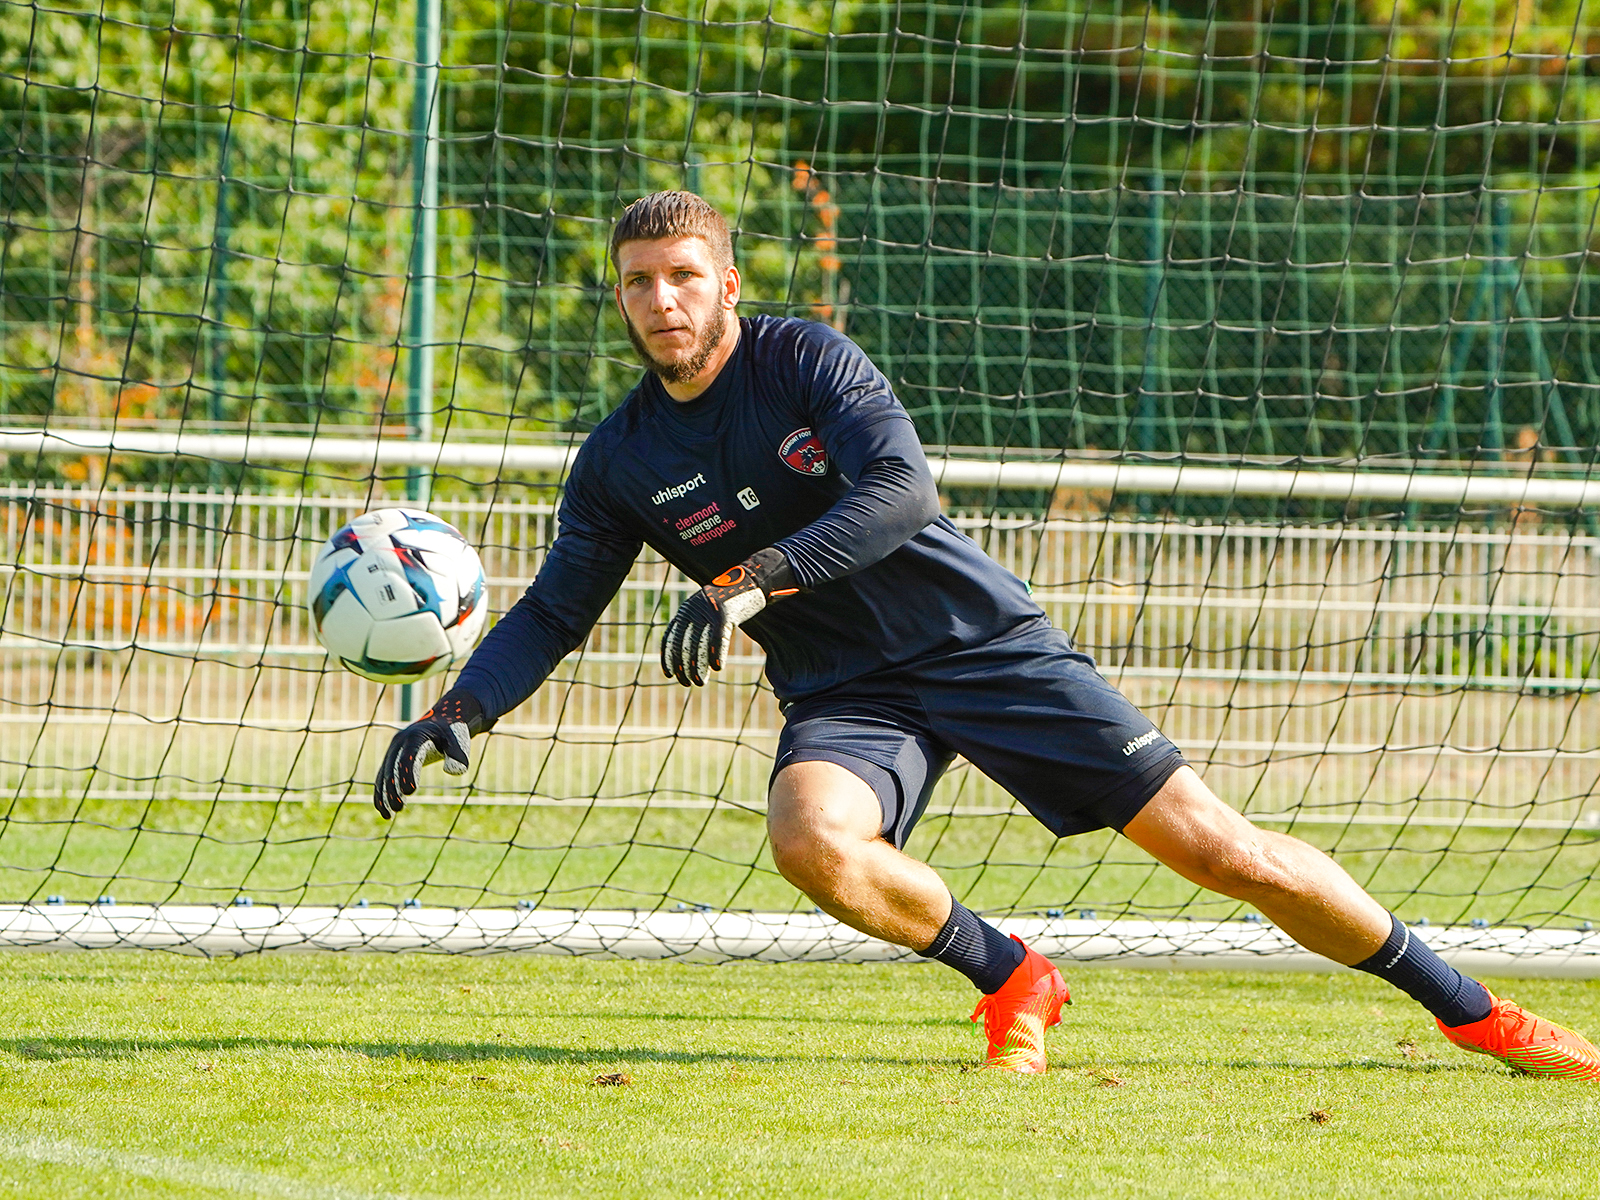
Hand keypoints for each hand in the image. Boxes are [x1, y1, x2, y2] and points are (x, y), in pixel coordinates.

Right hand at [374, 688, 492, 818]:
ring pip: (384, 775)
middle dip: (393, 788)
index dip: (408, 773)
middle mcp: (399, 743)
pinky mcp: (392, 760)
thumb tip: (453, 771)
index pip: (409, 756)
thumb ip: (457, 753)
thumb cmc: (451, 731)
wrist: (441, 720)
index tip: (410, 791)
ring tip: (388, 815)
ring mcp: (393, 751)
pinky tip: (384, 811)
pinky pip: (383, 777)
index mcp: (416, 736)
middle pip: (393, 767)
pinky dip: (381, 793)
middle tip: (399, 808)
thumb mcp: (458, 738)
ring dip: (384, 794)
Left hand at [661, 548, 799, 686]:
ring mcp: (709, 612)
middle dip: (683, 667)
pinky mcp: (726, 614)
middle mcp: (694, 611)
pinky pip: (718, 639)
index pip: (671, 638)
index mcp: (686, 611)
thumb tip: (690, 653)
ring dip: (698, 667)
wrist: (749, 582)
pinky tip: (717, 667)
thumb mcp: (707, 611)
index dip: (668, 658)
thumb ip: (697, 626)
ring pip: (699, 645)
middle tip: (687, 683)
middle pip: (684, 645)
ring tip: (699, 682)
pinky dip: (717, 654)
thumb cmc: (728, 601)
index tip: (669, 674)